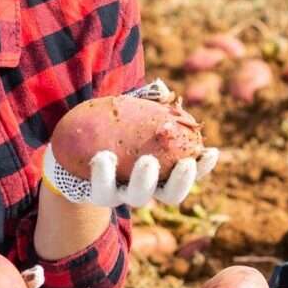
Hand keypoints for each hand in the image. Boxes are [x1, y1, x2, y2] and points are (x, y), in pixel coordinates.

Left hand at [41, 81, 219, 208]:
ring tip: (147, 161)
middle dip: (180, 182)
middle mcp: (147, 188)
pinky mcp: (98, 195)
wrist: (76, 153)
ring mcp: (123, 194)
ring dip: (144, 181)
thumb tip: (162, 89)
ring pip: (138, 197)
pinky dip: (104, 174)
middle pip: (171, 195)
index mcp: (162, 172)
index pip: (190, 174)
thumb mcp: (131, 114)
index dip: (204, 167)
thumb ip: (146, 104)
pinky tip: (103, 157)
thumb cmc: (113, 130)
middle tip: (184, 164)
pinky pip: (102, 190)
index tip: (211, 151)